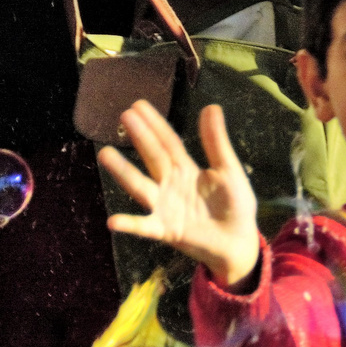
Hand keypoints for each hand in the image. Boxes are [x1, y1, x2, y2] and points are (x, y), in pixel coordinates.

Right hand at [98, 101, 260, 288]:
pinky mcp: (166, 230)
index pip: (168, 141)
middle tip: (125, 116)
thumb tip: (211, 106)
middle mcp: (170, 184)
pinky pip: (145, 227)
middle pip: (153, 157)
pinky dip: (130, 225)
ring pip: (141, 186)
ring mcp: (165, 207)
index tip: (138, 105)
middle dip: (140, 137)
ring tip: (105, 154)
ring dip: (124, 172)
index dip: (155, 124)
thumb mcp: (229, 170)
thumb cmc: (234, 205)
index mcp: (185, 169)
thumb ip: (216, 142)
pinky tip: (113, 221)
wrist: (239, 241)